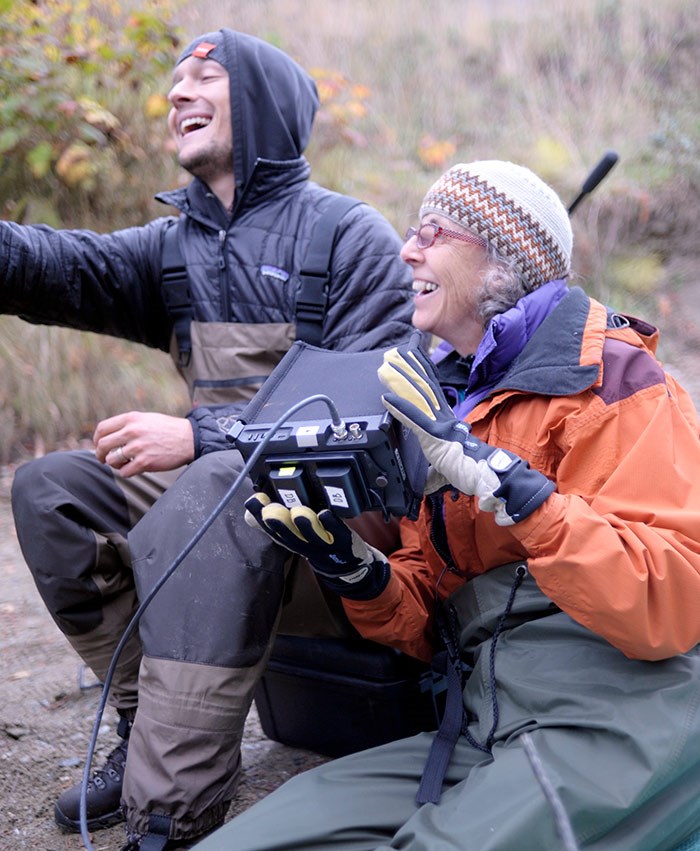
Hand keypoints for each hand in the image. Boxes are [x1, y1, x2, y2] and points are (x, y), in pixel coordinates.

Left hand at [93, 412, 194, 475]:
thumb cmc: (168, 430)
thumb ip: (128, 424)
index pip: (102, 429)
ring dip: (114, 464)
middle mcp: (132, 431)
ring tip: (122, 463)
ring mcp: (138, 447)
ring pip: (111, 460)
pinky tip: (133, 468)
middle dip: (100, 454)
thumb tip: (108, 435)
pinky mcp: (145, 462)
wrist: (189, 439)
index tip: (99, 446)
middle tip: (103, 459)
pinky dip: (126, 472)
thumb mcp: (146, 419)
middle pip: (102, 445)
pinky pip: (124, 472)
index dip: (96, 440)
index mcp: (131, 419)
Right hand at [244, 494, 389, 599]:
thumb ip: (271, 522)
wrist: (344, 562)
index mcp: (288, 539)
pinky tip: (325, 514)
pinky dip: (331, 523)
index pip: (270, 529)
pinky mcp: (342, 539)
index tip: (254, 500)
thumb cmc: (314, 542)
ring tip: (299, 512)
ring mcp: (323, 543)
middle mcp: (303, 542)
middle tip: (272, 509)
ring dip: (305, 524)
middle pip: (289, 534)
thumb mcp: (290, 534)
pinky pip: (337, 531)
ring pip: (312, 535)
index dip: (260, 517)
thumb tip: (248, 513)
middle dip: (280, 522)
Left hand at [377, 335, 554, 525]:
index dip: (423, 374)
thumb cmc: (471, 470)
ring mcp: (439, 424)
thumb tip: (426, 483)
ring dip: (401, 381)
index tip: (414, 359)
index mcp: (447, 421)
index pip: (432, 393)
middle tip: (396, 353)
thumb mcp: (446, 468)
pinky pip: (414, 418)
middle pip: (424, 387)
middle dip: (410, 369)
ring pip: (418, 396)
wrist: (484, 473)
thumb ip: (435, 472)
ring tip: (386, 368)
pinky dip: (400, 407)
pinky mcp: (434, 434)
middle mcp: (443, 417)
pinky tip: (387, 397)